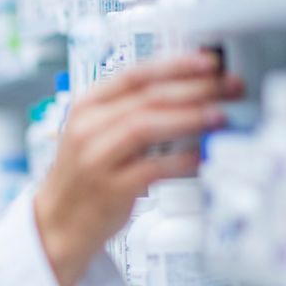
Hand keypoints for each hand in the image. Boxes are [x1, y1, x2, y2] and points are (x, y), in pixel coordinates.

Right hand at [34, 52, 245, 285]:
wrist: (56, 223)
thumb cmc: (83, 177)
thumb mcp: (95, 134)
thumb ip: (131, 112)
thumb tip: (188, 94)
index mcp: (86, 108)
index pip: (134, 75)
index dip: (176, 65)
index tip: (209, 61)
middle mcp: (88, 129)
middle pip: (148, 98)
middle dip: (195, 88)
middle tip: (229, 86)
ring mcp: (97, 159)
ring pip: (147, 126)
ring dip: (189, 118)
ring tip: (220, 115)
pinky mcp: (111, 189)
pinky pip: (153, 168)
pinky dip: (181, 160)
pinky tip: (201, 156)